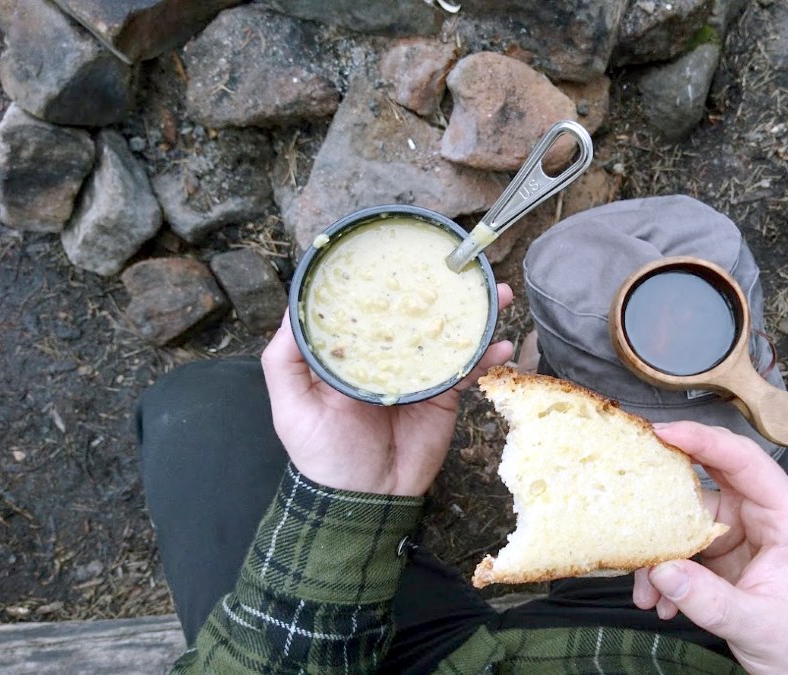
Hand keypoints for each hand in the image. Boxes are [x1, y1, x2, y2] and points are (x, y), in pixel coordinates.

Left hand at [259, 284, 514, 495]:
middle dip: (441, 289)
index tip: (401, 255)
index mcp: (350, 353)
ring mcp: (417, 375)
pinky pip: (467, 370)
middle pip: (415, 314)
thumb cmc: (322, 455)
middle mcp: (385, 356)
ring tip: (499, 295)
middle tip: (465, 266)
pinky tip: (502, 345)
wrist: (364, 502)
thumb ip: (285, 360)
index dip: (384, 281)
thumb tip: (291, 307)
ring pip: (448, 335)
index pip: (368, 307)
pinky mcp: (443, 397)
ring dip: (476, 314)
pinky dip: (487, 356)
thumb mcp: (291, 406)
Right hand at [632, 422, 787, 674]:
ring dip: (660, 551)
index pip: (745, 460)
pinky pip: (681, 545)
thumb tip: (663, 571)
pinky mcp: (720, 548)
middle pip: (708, 478)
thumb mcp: (758, 625)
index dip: (704, 440)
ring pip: (685, 517)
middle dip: (665, 488)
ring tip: (647, 590)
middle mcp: (762, 511)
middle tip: (628, 488)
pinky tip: (660, 600)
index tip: (664, 431)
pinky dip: (664, 572)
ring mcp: (739, 528)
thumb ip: (709, 600)